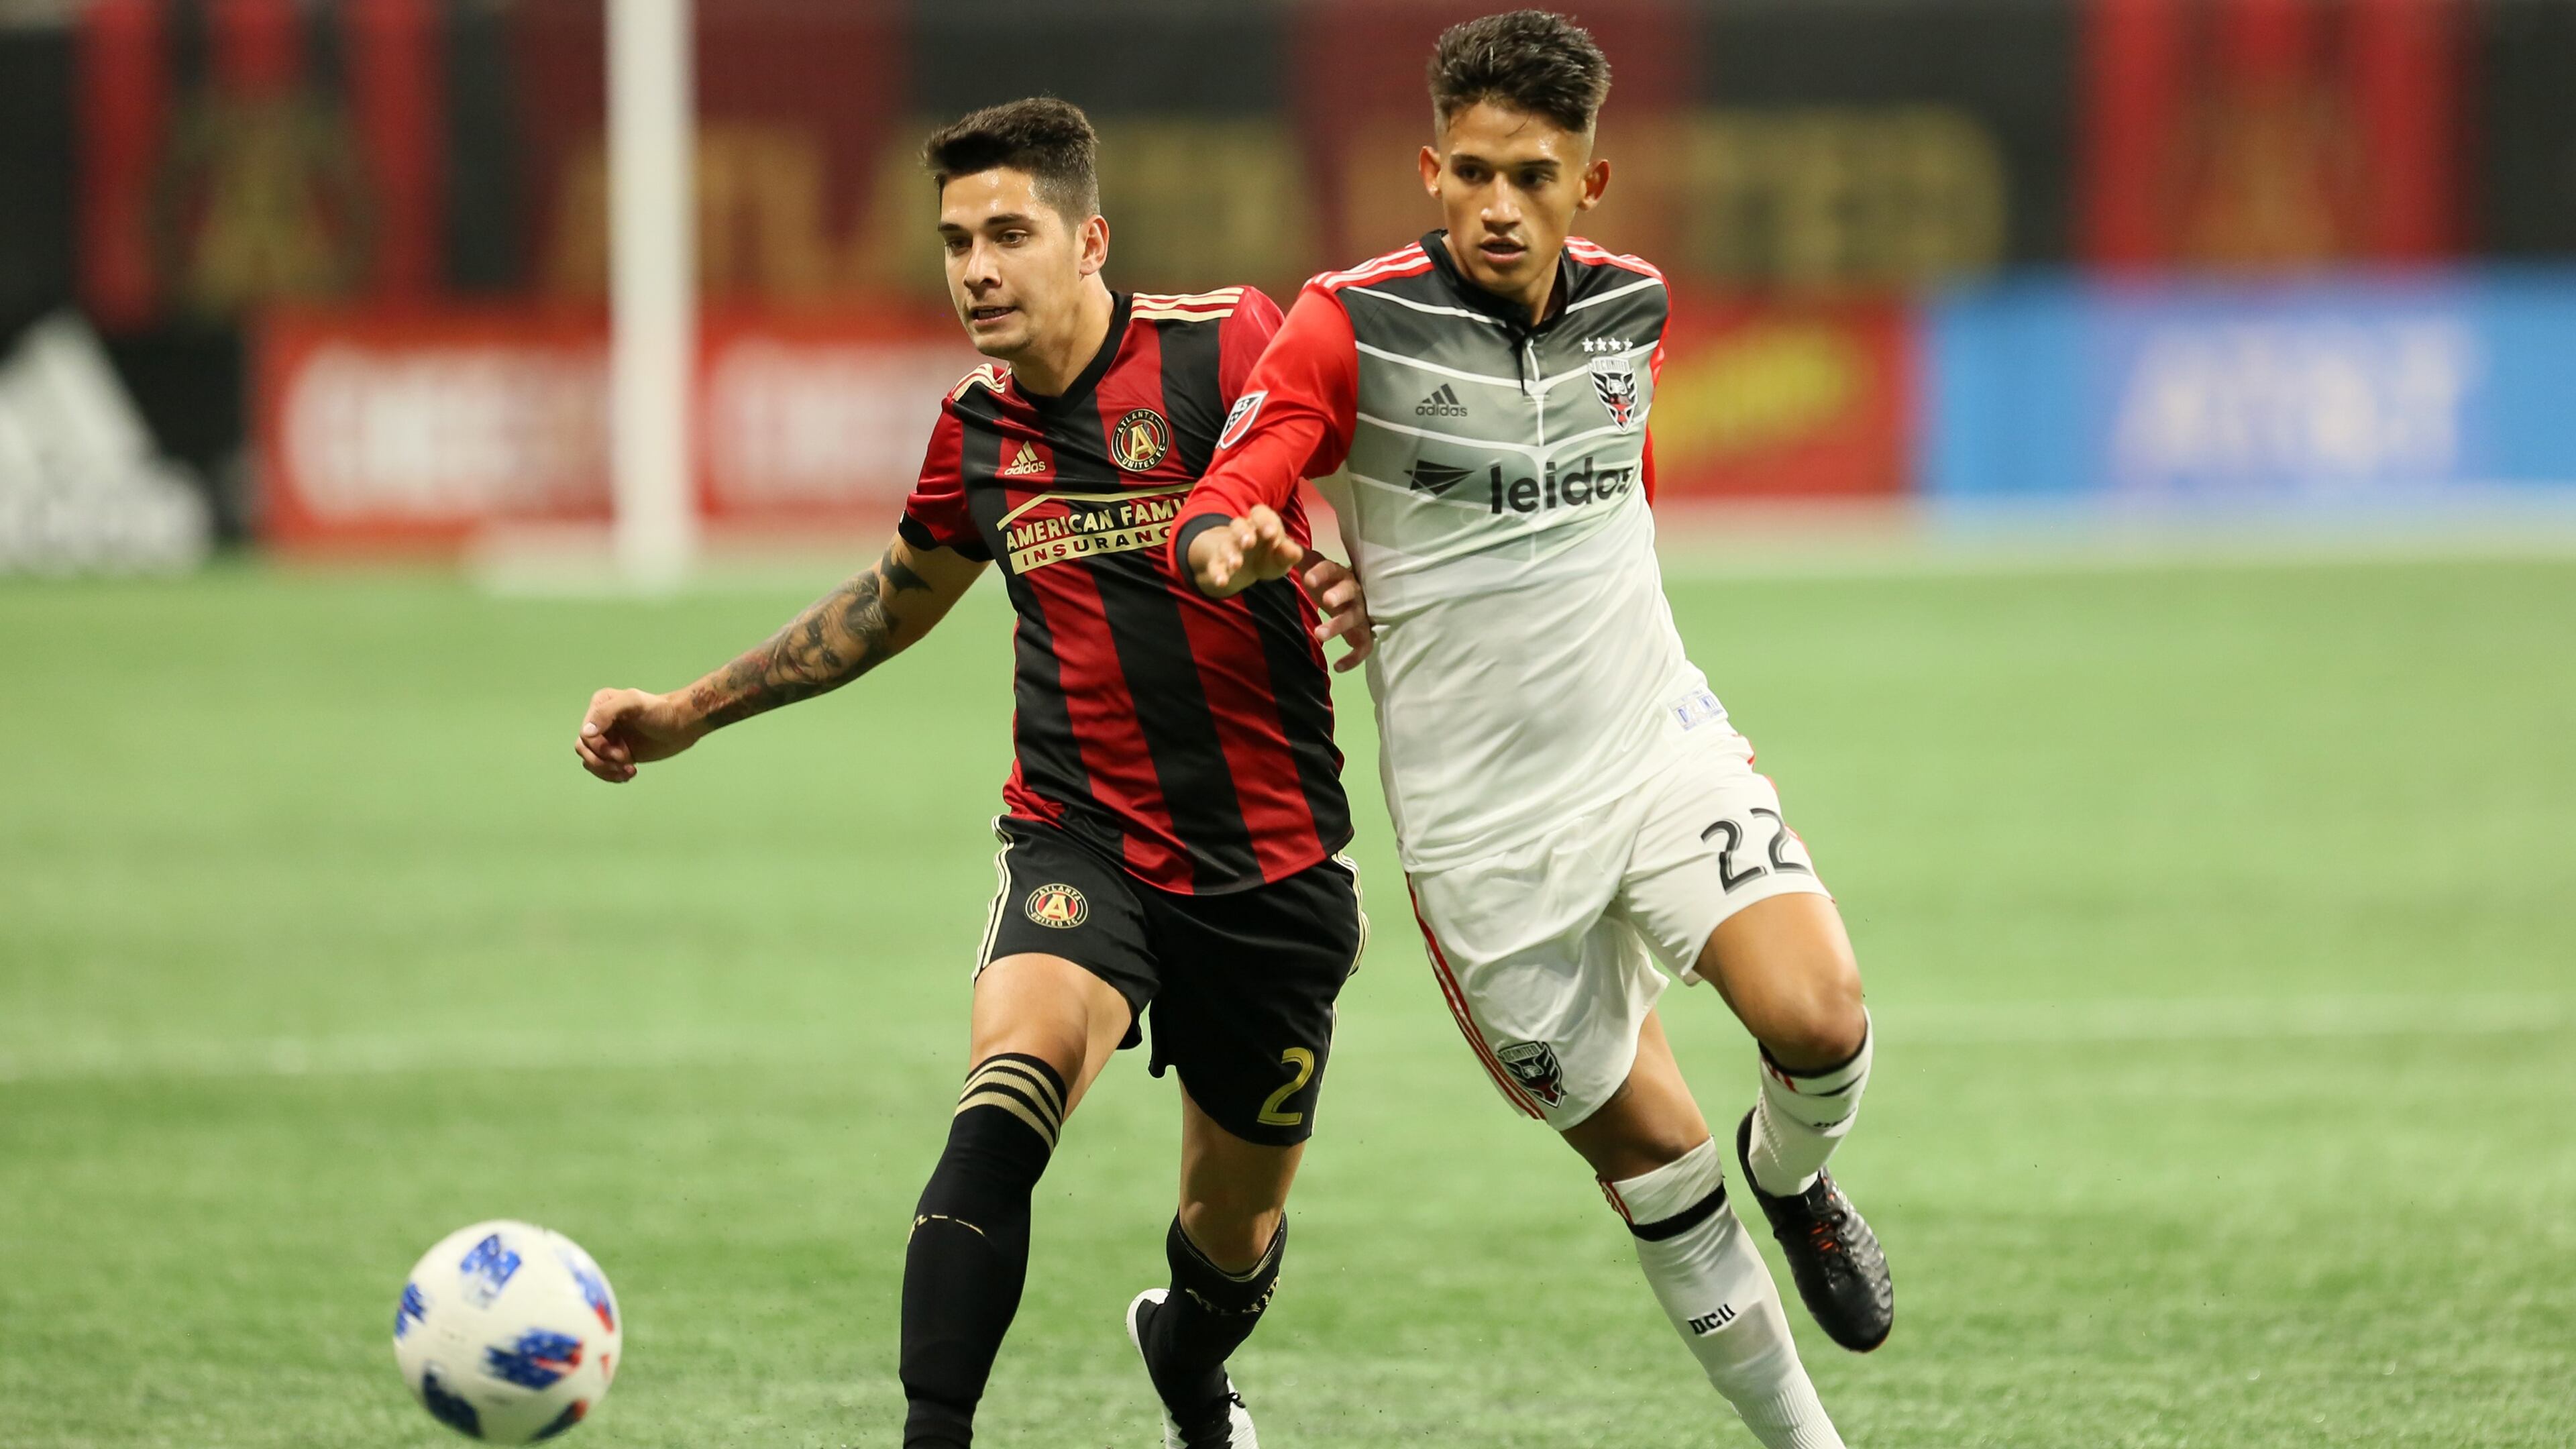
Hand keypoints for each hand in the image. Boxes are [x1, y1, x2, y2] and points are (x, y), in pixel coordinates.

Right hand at [575, 688, 702, 782]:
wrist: (682, 725)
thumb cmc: (660, 711)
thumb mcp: (634, 703)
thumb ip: (607, 712)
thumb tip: (586, 733)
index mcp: (599, 705)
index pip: (585, 734)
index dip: (600, 747)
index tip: (624, 752)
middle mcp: (599, 722)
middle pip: (584, 749)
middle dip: (603, 761)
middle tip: (626, 762)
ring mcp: (608, 739)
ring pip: (590, 761)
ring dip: (607, 771)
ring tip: (630, 771)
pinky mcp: (617, 754)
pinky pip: (602, 769)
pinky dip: (612, 776)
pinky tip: (631, 773)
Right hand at [1188, 505, 1303, 597]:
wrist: (1239, 567)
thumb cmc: (1266, 556)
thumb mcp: (1280, 556)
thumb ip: (1288, 554)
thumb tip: (1296, 553)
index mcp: (1260, 526)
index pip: (1260, 514)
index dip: (1265, 521)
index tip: (1272, 534)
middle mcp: (1241, 533)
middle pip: (1238, 525)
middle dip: (1244, 533)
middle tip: (1249, 543)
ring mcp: (1228, 548)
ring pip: (1226, 546)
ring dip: (1230, 554)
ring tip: (1236, 564)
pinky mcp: (1217, 564)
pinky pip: (1214, 567)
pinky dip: (1217, 574)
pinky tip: (1221, 582)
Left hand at [1297, 554, 1373, 672]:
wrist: (1352, 597)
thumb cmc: (1328, 582)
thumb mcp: (1313, 567)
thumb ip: (1300, 557)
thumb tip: (1282, 543)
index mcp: (1340, 575)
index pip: (1333, 569)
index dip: (1322, 573)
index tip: (1307, 578)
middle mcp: (1354, 593)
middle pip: (1350, 592)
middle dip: (1339, 595)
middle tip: (1326, 601)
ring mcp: (1361, 614)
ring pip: (1355, 619)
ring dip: (1339, 627)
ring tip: (1319, 635)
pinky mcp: (1363, 634)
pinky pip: (1364, 647)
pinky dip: (1353, 658)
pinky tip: (1338, 666)